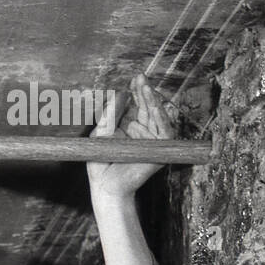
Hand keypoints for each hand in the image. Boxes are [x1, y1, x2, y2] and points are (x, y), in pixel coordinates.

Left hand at [87, 74, 178, 199]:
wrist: (105, 187)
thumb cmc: (100, 163)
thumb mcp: (101, 133)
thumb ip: (109, 114)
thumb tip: (121, 93)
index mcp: (129, 124)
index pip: (136, 103)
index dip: (136, 90)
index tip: (134, 79)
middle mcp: (143, 129)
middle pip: (148, 105)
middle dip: (144, 91)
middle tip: (140, 78)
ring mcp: (152, 138)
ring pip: (157, 114)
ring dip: (153, 100)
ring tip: (145, 88)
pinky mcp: (160, 149)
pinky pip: (164, 130)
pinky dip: (161, 118)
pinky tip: (155, 107)